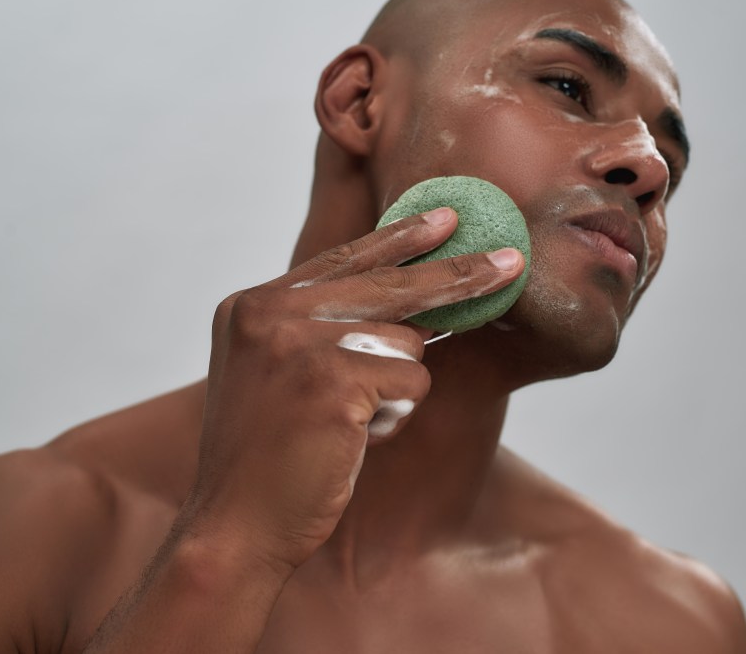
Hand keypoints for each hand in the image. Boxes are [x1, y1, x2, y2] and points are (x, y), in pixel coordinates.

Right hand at [180, 207, 524, 570]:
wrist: (236, 527)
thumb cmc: (271, 457)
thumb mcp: (283, 373)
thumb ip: (327, 328)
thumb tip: (420, 301)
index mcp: (252, 306)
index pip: (341, 260)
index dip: (398, 239)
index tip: (443, 218)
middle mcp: (270, 313)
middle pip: (387, 284)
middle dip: (455, 275)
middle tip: (510, 261)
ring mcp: (298, 343)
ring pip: (405, 341)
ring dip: (396, 388)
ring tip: (350, 423)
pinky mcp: (333, 380)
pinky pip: (412, 381)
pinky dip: (397, 415)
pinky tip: (355, 438)